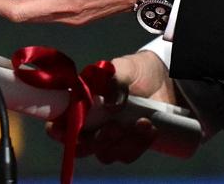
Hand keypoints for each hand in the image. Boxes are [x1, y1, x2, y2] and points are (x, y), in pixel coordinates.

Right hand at [48, 50, 175, 163]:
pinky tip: (150, 126)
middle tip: (115, 127)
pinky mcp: (129, 145)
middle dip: (97, 141)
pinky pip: (128, 155)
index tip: (66, 130)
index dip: (59, 130)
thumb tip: (109, 104)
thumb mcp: (123, 68)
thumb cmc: (135, 70)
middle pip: (82, 148)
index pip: (60, 124)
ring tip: (142, 122)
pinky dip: (139, 144)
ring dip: (123, 143)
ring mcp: (110, 138)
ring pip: (106, 154)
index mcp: (81, 105)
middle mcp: (92, 125)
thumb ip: (112, 80)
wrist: (164, 79)